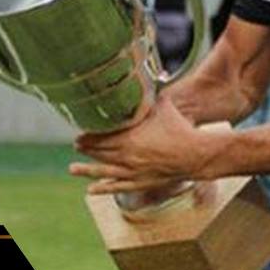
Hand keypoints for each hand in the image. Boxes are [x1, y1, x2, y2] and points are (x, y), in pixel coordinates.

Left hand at [69, 95, 220, 193]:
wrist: (195, 154)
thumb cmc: (180, 128)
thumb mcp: (162, 107)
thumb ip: (149, 97)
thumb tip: (145, 80)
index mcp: (130, 138)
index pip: (102, 137)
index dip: (89, 136)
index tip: (80, 133)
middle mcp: (128, 156)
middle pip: (100, 152)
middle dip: (86, 149)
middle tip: (76, 145)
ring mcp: (133, 172)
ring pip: (104, 171)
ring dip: (87, 169)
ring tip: (73, 168)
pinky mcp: (141, 183)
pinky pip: (118, 186)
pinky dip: (103, 188)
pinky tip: (91, 190)